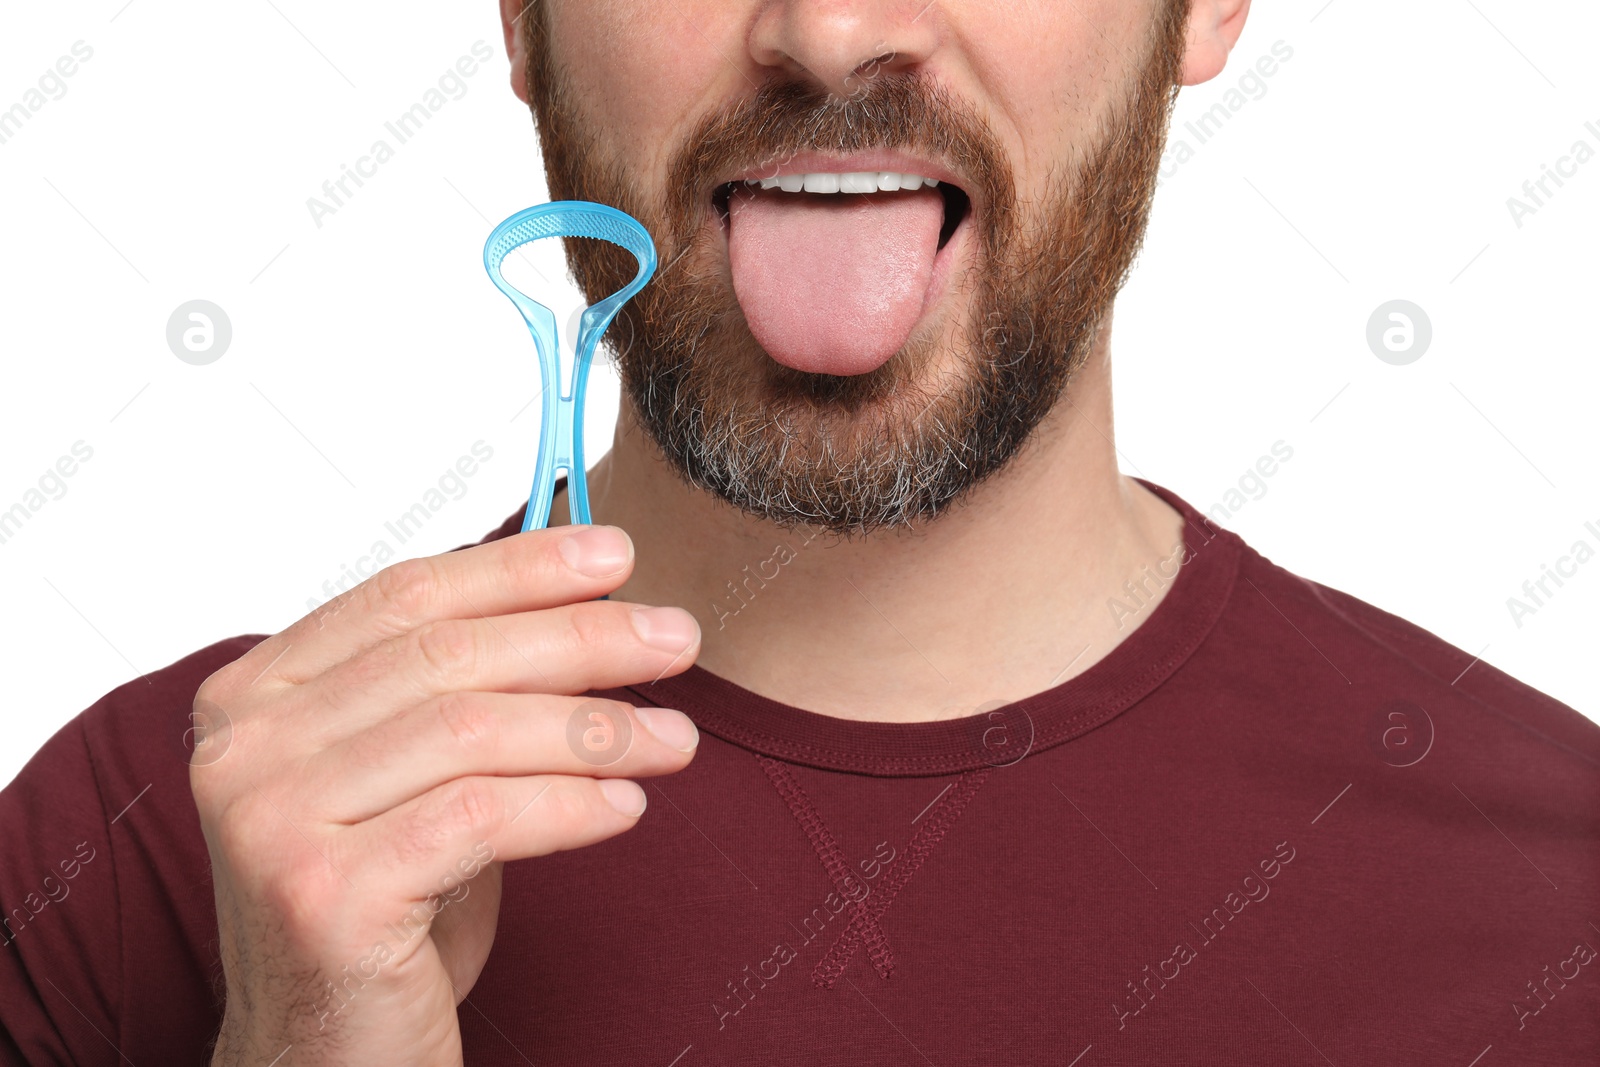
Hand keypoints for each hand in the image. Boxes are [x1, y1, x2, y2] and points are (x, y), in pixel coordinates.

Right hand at [189, 525, 699, 1065]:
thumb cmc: (388, 906)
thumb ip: (471, 690)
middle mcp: (247, 746)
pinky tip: (625, 808)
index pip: (407, 594)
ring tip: (674, 737)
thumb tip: (593, 604)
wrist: (328, 1051)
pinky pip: (481, 816)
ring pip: (471, 729)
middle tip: (676, 639)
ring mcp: (273, 819)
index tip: (615, 556)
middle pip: (448, 654)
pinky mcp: (322, 894)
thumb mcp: (423, 776)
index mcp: (259, 693)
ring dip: (594, 727)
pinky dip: (570, 804)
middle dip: (581, 637)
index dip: (520, 566)